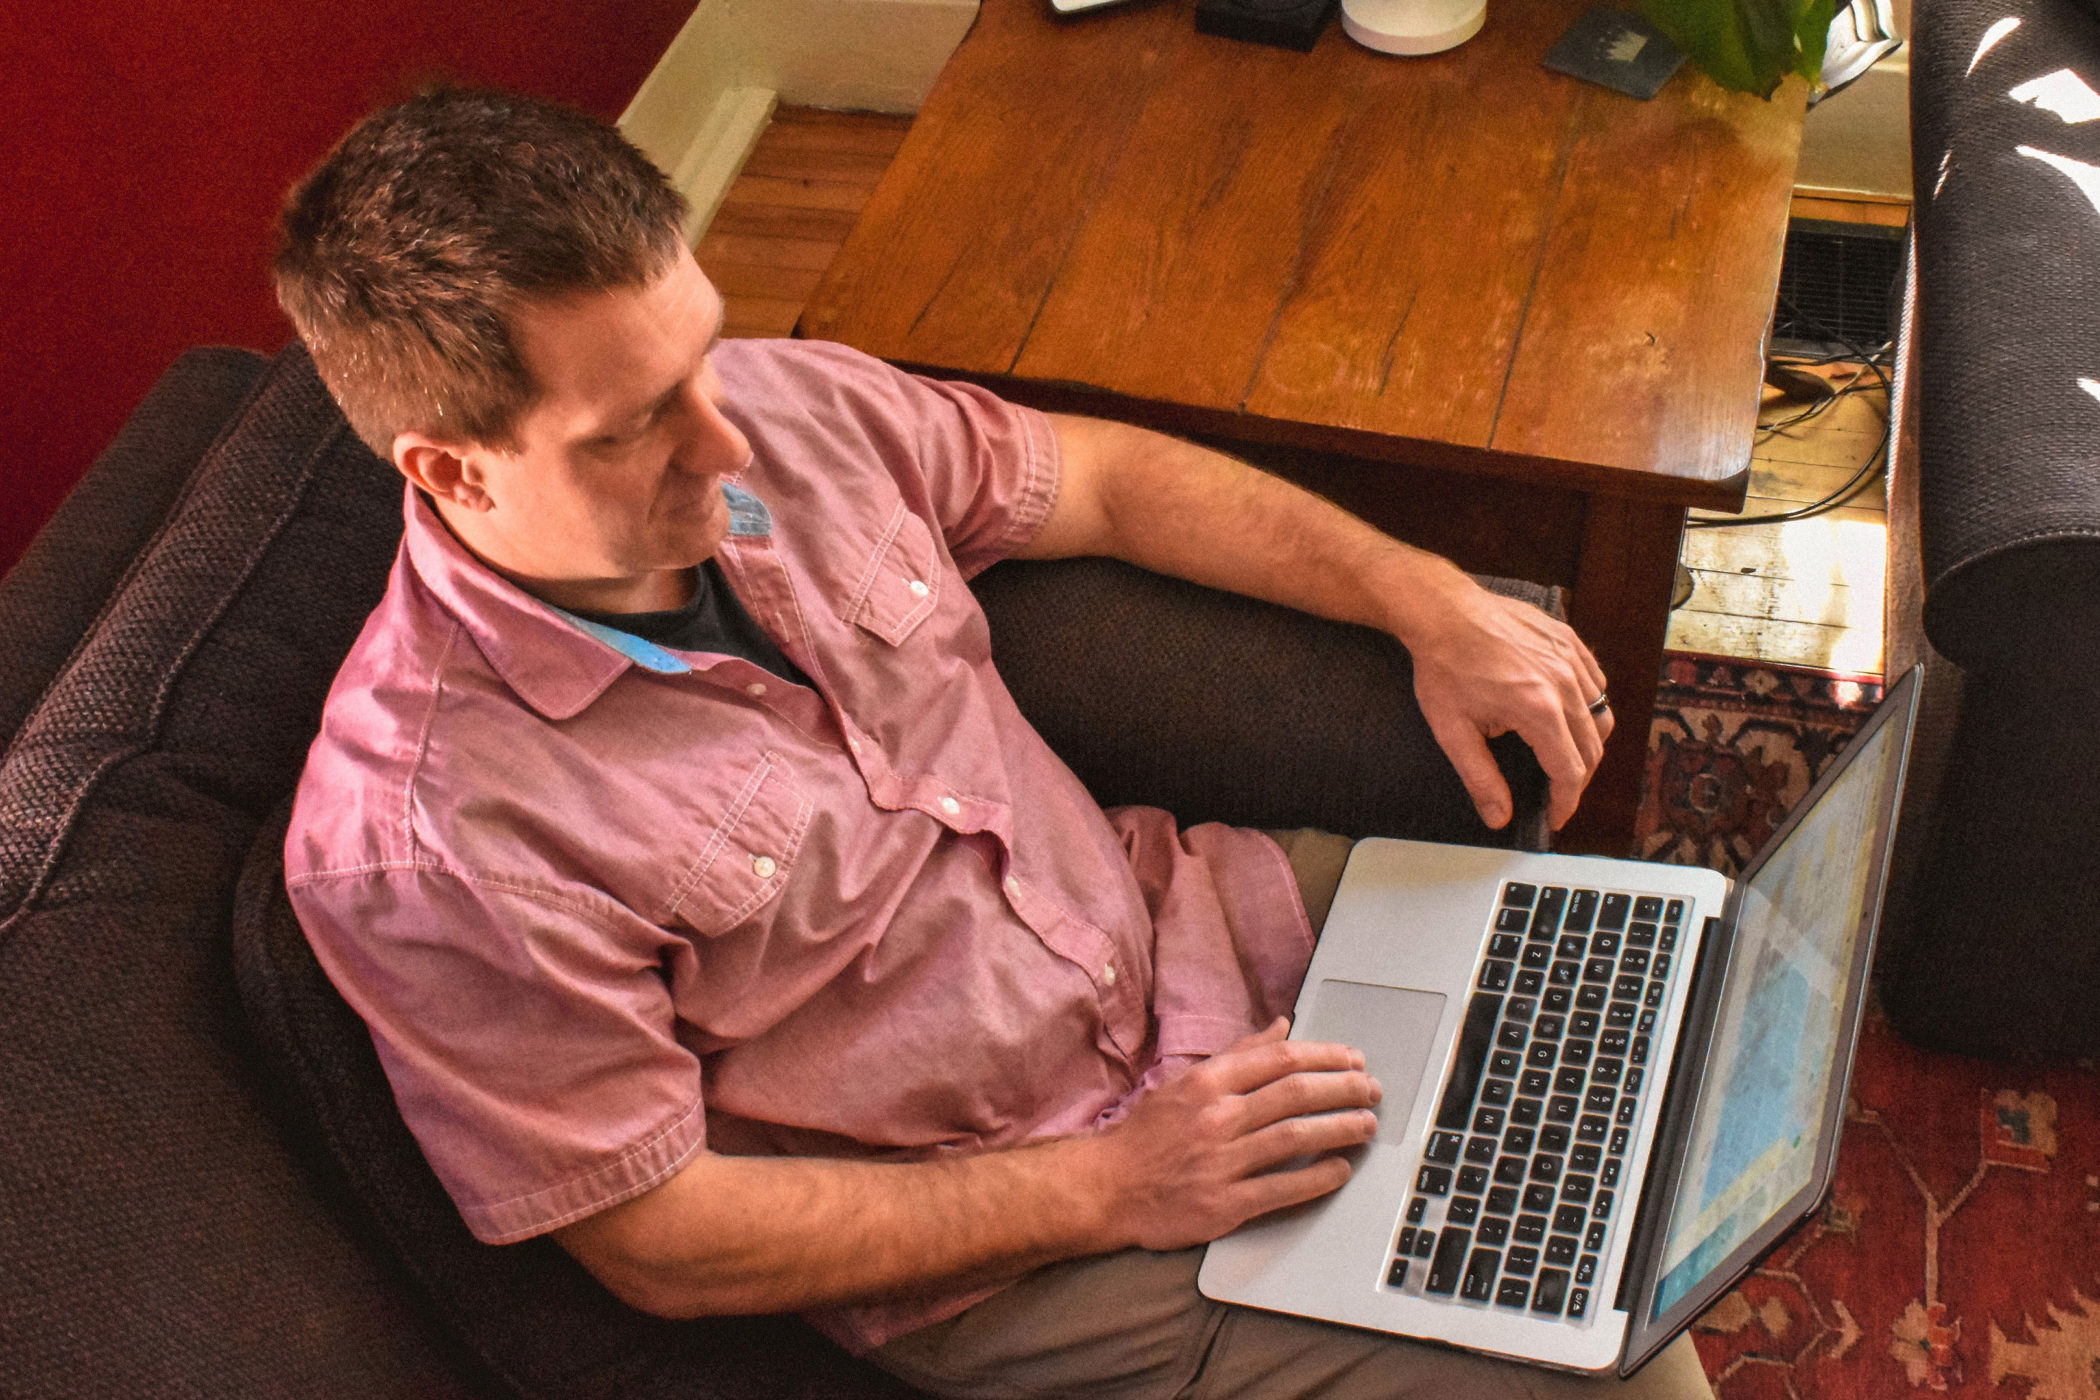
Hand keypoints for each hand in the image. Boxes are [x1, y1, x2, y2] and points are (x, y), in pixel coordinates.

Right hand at [1085, 1019, 1380, 1252]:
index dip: (1326, 1056)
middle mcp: (1217, 1117)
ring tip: (1367, 1125)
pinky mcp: (1225, 1205)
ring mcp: (1222, 1162)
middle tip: (1372, 1091)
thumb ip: (1238, 1055)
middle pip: (1296, 1094)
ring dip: (1340, 1129)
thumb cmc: (1148, 1135)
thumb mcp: (1185, 1082)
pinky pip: (1283, 1188)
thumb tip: (1282, 1026)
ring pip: (1296, 1137)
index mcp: (1207, 1082)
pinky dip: (1317, 1177)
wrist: (1107, 1188)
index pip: (1280, 1059)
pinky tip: (1340, 1169)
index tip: (1354, 1059)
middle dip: (1344, 1089)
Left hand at [1407, 580, 1613, 830]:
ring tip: (1563, 759)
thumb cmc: (1443, 667)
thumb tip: (1498, 817)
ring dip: (1587, 744)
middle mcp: (1565, 684)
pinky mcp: (1569, 640)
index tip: (1555, 817)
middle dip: (1577, 779)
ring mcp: (1571, 658)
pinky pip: (1596, 683)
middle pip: (1593, 748)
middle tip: (1557, 794)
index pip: (1569, 771)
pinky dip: (1589, 706)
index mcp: (1539, 710)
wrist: (1442, 611)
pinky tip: (1568, 716)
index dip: (1566, 802)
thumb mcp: (1453, 730)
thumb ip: (1480, 778)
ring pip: (1601, 715)